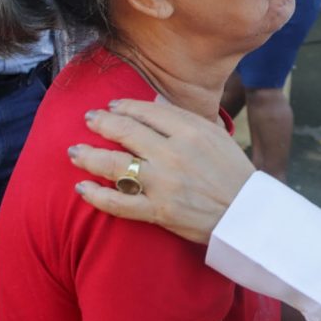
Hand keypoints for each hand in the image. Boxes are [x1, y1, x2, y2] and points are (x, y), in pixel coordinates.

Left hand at [69, 100, 255, 243]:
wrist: (246, 213)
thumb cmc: (233, 171)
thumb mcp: (216, 135)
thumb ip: (185, 120)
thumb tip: (154, 107)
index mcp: (190, 131)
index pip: (146, 111)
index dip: (123, 107)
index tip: (112, 106)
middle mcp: (173, 154)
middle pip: (125, 132)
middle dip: (101, 123)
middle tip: (89, 120)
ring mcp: (163, 184)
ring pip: (114, 165)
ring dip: (89, 156)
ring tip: (74, 152)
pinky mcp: (158, 211)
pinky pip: (118, 203)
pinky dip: (96, 196)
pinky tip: (81, 188)